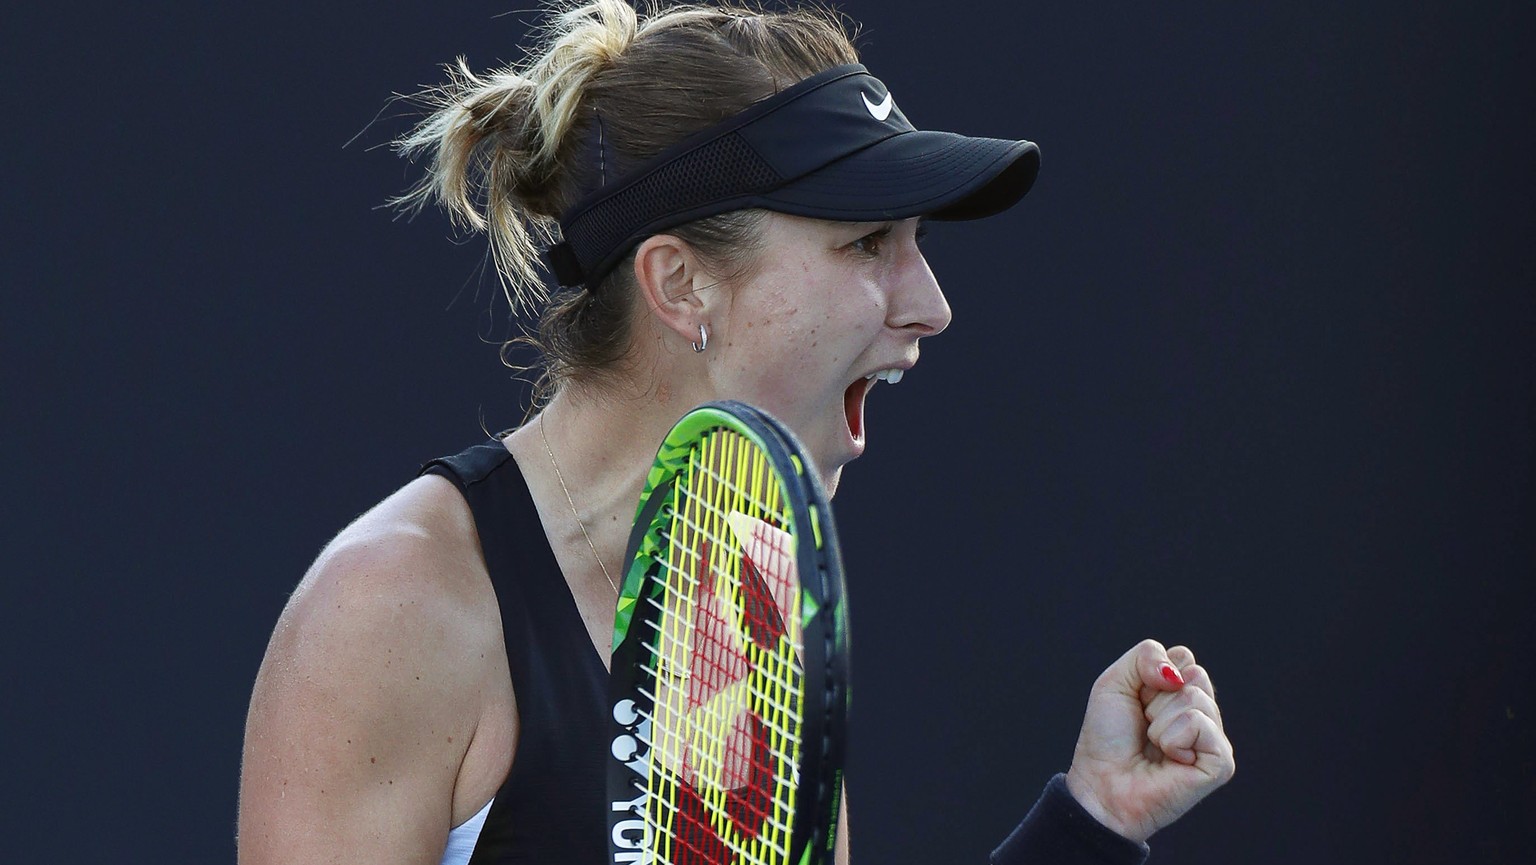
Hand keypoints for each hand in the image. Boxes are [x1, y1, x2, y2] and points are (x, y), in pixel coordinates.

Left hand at [1064, 639, 1234, 842]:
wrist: (1101, 784)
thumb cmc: (1107, 737)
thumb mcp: (1115, 682)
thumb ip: (1146, 655)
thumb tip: (1178, 673)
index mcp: (1183, 693)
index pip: (1184, 657)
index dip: (1151, 674)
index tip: (1137, 701)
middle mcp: (1204, 714)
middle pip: (1194, 674)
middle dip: (1157, 697)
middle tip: (1146, 725)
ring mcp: (1215, 738)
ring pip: (1195, 698)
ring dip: (1160, 721)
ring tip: (1154, 745)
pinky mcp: (1221, 762)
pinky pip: (1199, 725)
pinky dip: (1172, 739)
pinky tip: (1170, 760)